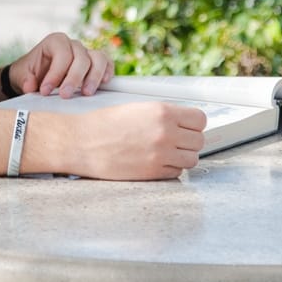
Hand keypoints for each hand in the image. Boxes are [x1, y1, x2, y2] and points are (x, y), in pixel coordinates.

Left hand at [8, 33, 112, 97]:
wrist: (35, 76)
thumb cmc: (30, 73)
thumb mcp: (21, 75)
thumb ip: (25, 79)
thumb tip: (31, 86)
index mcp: (55, 42)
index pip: (61, 54)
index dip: (55, 73)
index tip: (45, 92)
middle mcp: (73, 45)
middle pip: (81, 57)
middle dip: (74, 78)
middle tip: (65, 95)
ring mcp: (86, 53)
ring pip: (98, 58)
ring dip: (94, 76)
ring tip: (87, 93)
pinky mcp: (94, 64)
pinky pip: (107, 63)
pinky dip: (107, 72)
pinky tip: (104, 84)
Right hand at [72, 101, 206, 179]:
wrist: (82, 142)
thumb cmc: (104, 124)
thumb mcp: (138, 109)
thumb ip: (163, 115)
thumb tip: (183, 123)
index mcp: (162, 112)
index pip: (200, 119)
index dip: (194, 124)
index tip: (187, 127)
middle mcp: (165, 132)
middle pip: (199, 140)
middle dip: (189, 141)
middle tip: (175, 141)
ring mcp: (160, 154)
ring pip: (192, 159)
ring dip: (182, 157)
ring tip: (166, 153)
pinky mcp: (153, 172)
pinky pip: (177, 172)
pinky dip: (170, 169)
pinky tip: (156, 162)